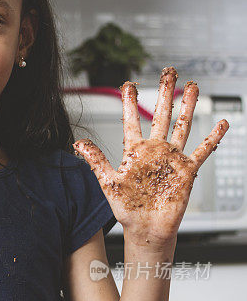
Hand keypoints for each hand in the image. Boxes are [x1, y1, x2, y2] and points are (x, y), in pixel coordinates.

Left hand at [74, 67, 228, 247]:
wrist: (146, 229)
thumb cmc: (127, 210)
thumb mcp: (108, 183)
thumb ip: (96, 161)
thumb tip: (78, 142)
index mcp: (134, 152)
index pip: (131, 121)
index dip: (129, 103)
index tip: (127, 84)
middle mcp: (155, 151)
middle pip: (161, 115)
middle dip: (164, 93)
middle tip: (168, 71)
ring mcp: (172, 159)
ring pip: (182, 126)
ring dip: (188, 106)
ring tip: (192, 86)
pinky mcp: (186, 171)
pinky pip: (202, 151)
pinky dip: (213, 137)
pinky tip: (222, 123)